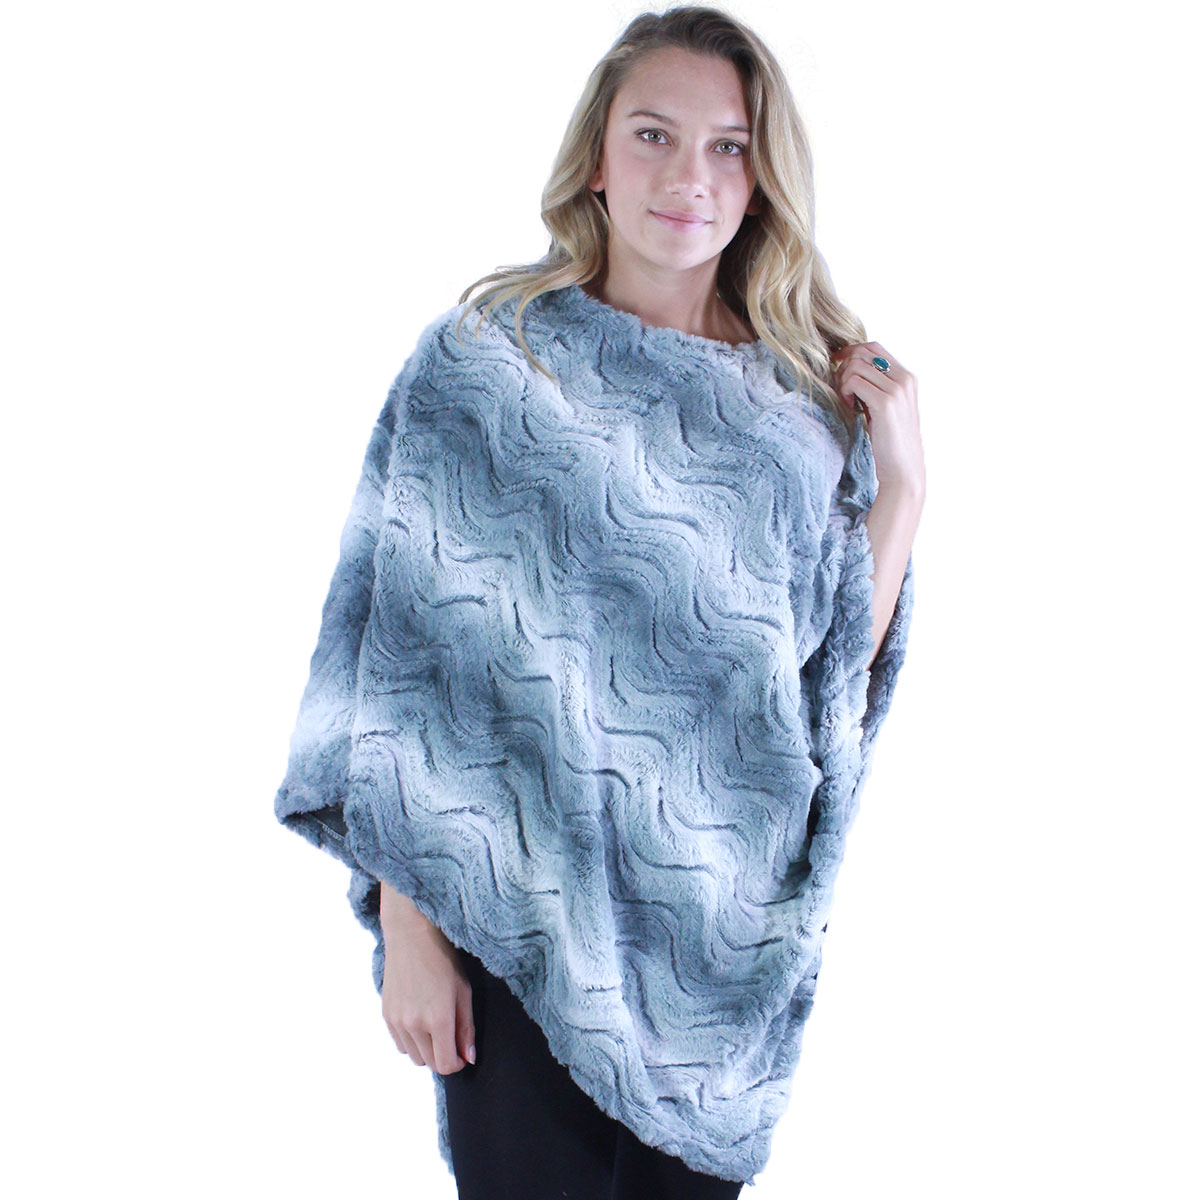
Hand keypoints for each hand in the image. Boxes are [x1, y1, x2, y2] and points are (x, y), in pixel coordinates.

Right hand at [380, 907, 476, 1075]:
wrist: (412, 935)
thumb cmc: (444, 959)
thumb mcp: (464, 991)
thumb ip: (466, 1028)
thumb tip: (469, 1057)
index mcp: (437, 1019)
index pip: (446, 1065)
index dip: (458, 1064)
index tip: (463, 1054)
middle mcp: (414, 1025)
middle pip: (430, 1063)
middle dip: (444, 1057)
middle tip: (452, 1038)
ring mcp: (397, 1021)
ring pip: (413, 1056)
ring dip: (427, 1050)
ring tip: (436, 1026)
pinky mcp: (386, 1015)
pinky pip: (400, 1044)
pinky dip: (412, 1041)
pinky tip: (420, 1020)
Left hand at [831, 342, 924, 496]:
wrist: (903, 470)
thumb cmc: (890, 442)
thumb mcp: (886, 408)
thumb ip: (875, 387)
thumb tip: (849, 370)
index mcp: (907, 378)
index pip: (874, 348)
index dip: (851, 352)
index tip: (838, 367)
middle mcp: (905, 379)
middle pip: (863, 352)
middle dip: (845, 367)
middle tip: (842, 391)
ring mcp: (897, 390)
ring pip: (856, 365)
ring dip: (843, 381)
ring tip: (847, 402)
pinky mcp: (886, 403)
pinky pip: (853, 381)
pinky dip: (845, 391)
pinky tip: (849, 408)